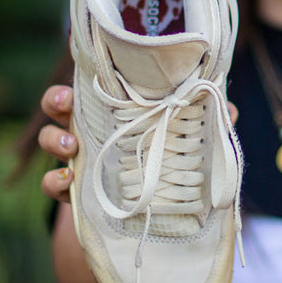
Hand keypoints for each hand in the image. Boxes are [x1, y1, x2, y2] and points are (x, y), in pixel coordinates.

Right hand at [37, 85, 239, 203]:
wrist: (148, 213)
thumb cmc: (164, 161)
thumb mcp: (183, 141)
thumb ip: (204, 125)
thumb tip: (229, 110)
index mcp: (114, 110)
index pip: (93, 85)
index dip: (84, 72)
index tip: (81, 70)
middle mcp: (90, 129)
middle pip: (60, 106)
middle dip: (57, 99)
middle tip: (66, 103)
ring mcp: (79, 159)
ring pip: (51, 141)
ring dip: (55, 140)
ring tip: (71, 148)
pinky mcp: (75, 191)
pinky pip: (53, 186)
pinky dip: (53, 183)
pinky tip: (65, 181)